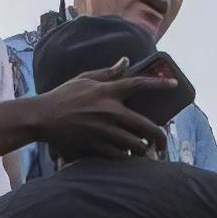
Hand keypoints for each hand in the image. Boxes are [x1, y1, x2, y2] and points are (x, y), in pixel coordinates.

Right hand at [32, 58, 170, 157]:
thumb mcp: (84, 79)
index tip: (175, 84)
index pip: (139, 84)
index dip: (159, 84)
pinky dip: (126, 157)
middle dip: (160, 137)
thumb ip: (108, 73)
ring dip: (143, 149)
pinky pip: (119, 155)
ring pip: (136, 145)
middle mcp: (110, 111)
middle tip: (163, 143)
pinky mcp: (96, 146)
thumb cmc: (62, 97)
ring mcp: (104, 130)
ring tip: (145, 151)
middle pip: (147, 126)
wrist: (41, 118)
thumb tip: (126, 61)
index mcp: (108, 92)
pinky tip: (127, 157)